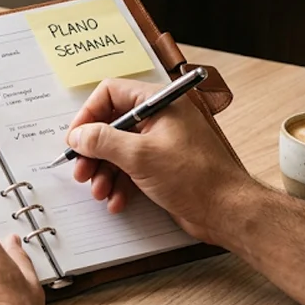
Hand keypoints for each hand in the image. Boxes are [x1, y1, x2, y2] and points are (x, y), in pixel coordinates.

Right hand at [65, 78, 256, 242]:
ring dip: (104, 172)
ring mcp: (161, 143)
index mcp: (159, 103)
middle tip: (82, 171)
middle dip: (94, 151)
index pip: (111, 93)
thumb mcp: (140, 156)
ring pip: (118, 150)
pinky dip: (119, 184)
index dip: (89, 114)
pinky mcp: (163, 166)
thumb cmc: (196, 178)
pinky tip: (116, 200)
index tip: (76, 138)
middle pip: (111, 125)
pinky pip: (131, 169)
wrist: (228, 211)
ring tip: (100, 191)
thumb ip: (103, 141)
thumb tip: (78, 135)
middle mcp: (160, 118)